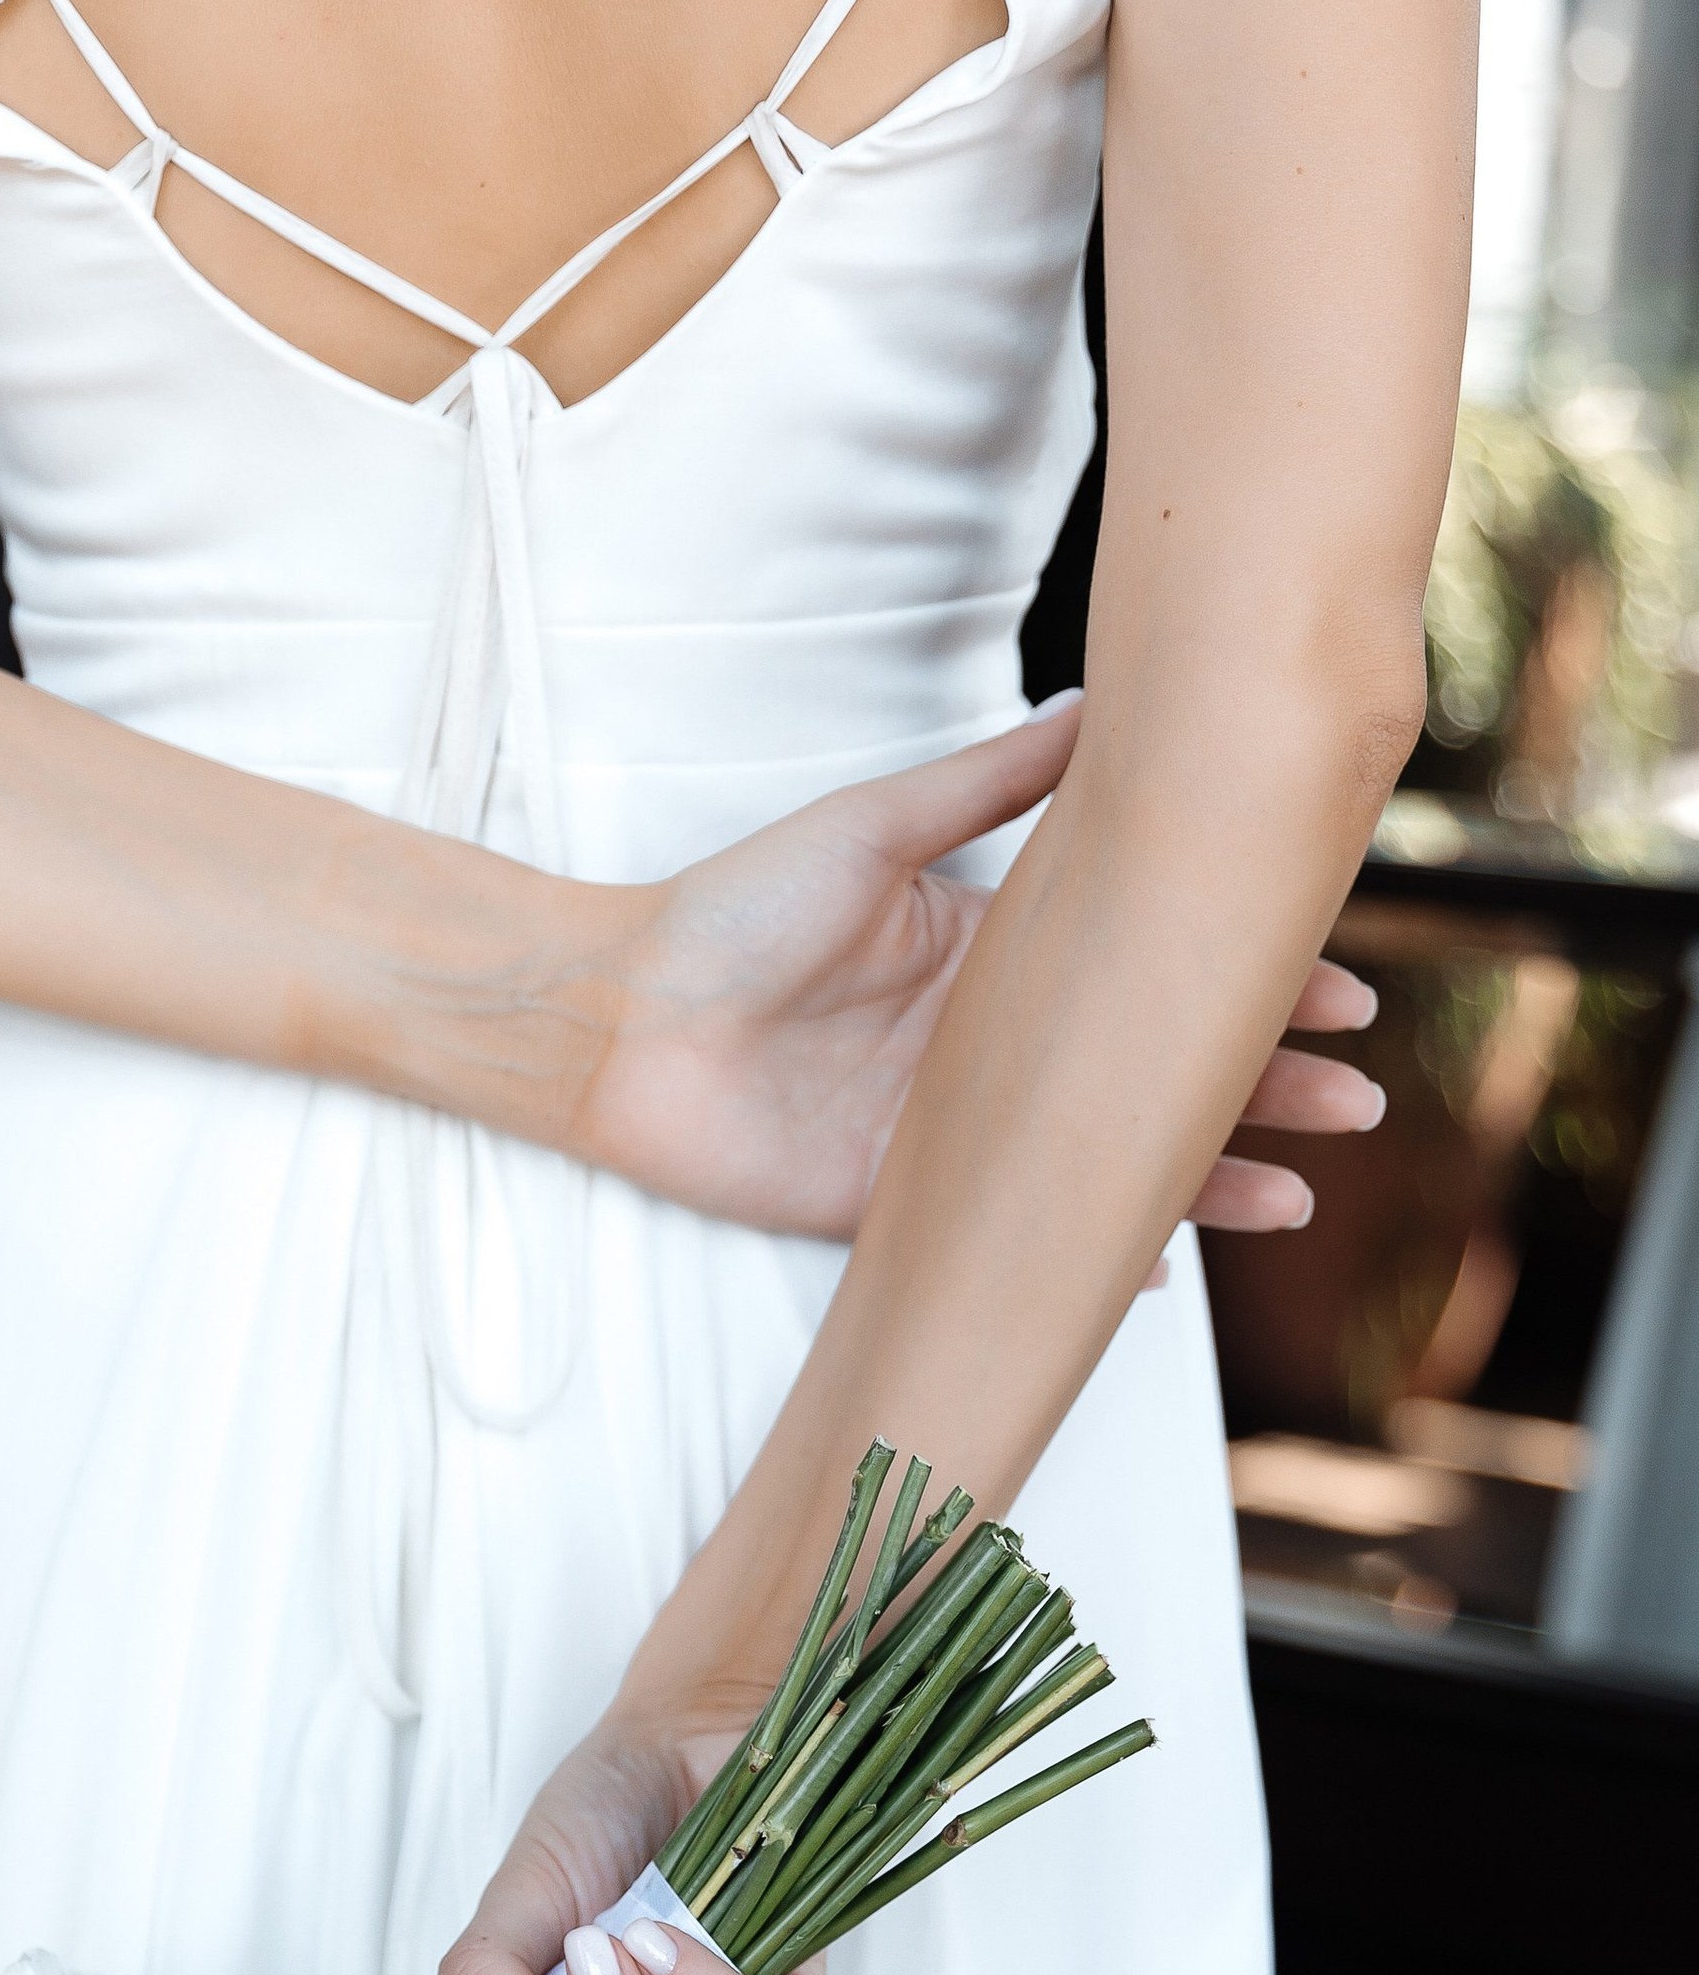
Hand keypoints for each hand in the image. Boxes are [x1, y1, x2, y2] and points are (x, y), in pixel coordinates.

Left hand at [561, 701, 1381, 1248]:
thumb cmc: (730, 913)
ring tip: (1297, 1196)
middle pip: (1147, 1073)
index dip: (1239, 978)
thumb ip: (991, 783)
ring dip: (1202, 1180)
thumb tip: (1097, 707)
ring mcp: (951, 1134)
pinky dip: (1087, 1255)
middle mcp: (986, 1048)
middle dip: (1259, 1087)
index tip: (1338, 983)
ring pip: (1103, 1162)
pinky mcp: (900, 1208)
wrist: (617, 1016)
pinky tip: (1159, 1267)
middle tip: (1358, 1097)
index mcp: (990, 953)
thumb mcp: (874, 829)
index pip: (1143, 968)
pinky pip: (1015, 1237)